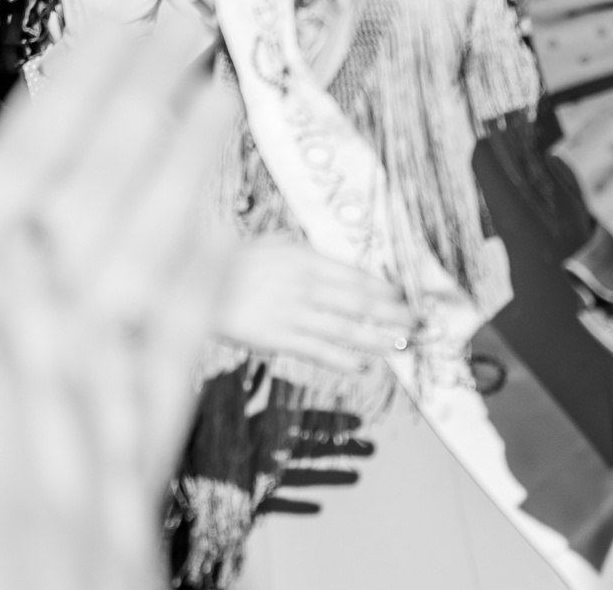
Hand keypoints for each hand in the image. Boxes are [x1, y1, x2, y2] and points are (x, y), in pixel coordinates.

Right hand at [213, 235, 415, 373]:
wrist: (195, 281)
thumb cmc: (235, 260)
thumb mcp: (275, 244)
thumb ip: (306, 252)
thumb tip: (335, 261)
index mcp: (306, 258)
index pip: (357, 276)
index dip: (386, 290)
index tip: (406, 298)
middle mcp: (305, 285)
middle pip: (360, 303)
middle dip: (393, 315)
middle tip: (417, 324)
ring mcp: (292, 313)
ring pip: (346, 330)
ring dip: (378, 340)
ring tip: (401, 348)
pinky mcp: (277, 339)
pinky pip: (318, 352)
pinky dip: (343, 360)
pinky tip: (362, 367)